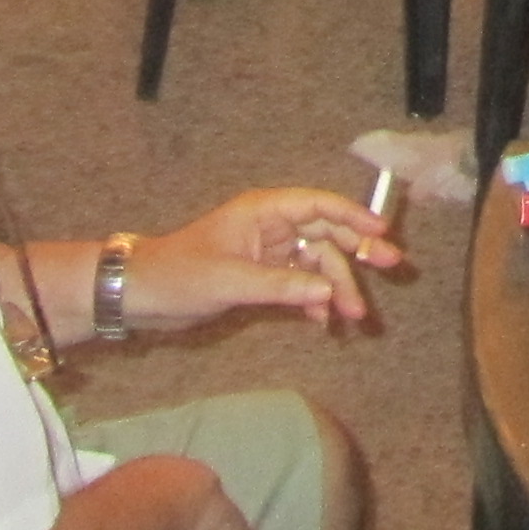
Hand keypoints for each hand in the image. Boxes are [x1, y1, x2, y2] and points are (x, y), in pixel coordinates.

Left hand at [130, 188, 411, 330]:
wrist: (138, 296)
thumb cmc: (179, 276)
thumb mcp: (231, 281)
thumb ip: (282, 286)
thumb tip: (328, 293)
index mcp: (264, 211)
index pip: (319, 205)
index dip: (354, 215)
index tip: (383, 233)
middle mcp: (271, 226)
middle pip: (326, 235)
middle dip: (356, 255)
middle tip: (390, 269)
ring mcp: (267, 252)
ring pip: (316, 265)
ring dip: (335, 288)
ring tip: (353, 318)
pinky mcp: (261, 277)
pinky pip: (300, 285)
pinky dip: (313, 302)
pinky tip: (323, 324)